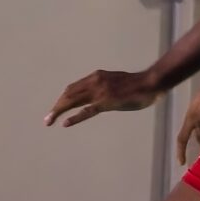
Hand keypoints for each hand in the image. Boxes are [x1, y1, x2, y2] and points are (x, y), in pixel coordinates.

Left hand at [46, 68, 163, 127]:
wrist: (152, 82)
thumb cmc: (138, 84)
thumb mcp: (116, 82)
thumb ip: (105, 87)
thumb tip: (99, 96)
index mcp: (97, 76)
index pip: (72, 88)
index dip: (62, 99)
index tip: (56, 109)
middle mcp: (95, 82)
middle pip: (68, 94)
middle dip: (56, 107)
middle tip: (47, 119)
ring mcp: (100, 92)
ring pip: (73, 101)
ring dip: (59, 111)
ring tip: (49, 121)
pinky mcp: (106, 102)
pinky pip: (86, 111)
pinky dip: (74, 117)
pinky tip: (65, 123)